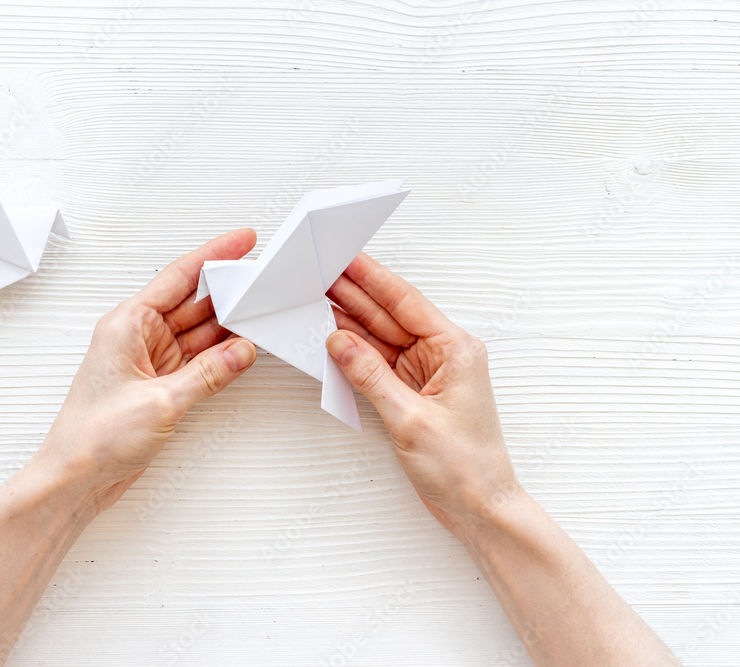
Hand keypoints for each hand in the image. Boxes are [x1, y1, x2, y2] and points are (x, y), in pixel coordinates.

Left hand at [39, 229, 258, 515]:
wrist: (75, 478)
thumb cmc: (94, 437)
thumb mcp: (160, 402)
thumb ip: (207, 374)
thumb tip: (241, 351)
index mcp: (127, 324)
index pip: (179, 277)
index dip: (214, 255)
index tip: (243, 241)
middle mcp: (138, 336)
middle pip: (193, 301)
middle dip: (230, 291)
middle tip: (265, 282)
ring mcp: (150, 360)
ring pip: (199, 331)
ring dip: (229, 326)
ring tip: (263, 314)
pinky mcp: (160, 384)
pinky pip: (198, 359)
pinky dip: (221, 355)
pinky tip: (243, 350)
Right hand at [325, 253, 519, 535]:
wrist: (480, 509)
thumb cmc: (465, 467)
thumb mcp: (410, 419)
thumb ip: (370, 376)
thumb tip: (339, 342)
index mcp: (455, 349)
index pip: (405, 302)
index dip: (372, 278)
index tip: (345, 258)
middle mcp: (441, 355)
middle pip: (389, 315)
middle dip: (353, 295)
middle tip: (318, 275)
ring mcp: (425, 374)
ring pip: (379, 338)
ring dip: (349, 322)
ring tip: (315, 300)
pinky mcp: (411, 393)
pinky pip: (377, 364)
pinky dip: (354, 354)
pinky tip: (331, 339)